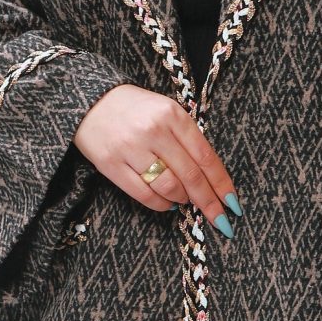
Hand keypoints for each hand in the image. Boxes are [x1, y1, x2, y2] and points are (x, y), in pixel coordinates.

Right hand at [74, 85, 241, 228]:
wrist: (89, 101)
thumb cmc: (135, 109)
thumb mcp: (166, 111)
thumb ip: (187, 139)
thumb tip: (209, 178)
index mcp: (173, 115)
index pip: (205, 156)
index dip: (221, 184)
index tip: (232, 203)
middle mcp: (154, 130)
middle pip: (190, 176)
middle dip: (208, 202)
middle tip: (220, 219)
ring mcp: (131, 148)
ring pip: (169, 187)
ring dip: (182, 199)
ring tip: (184, 199)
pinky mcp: (111, 164)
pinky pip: (144, 194)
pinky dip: (160, 204)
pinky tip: (167, 203)